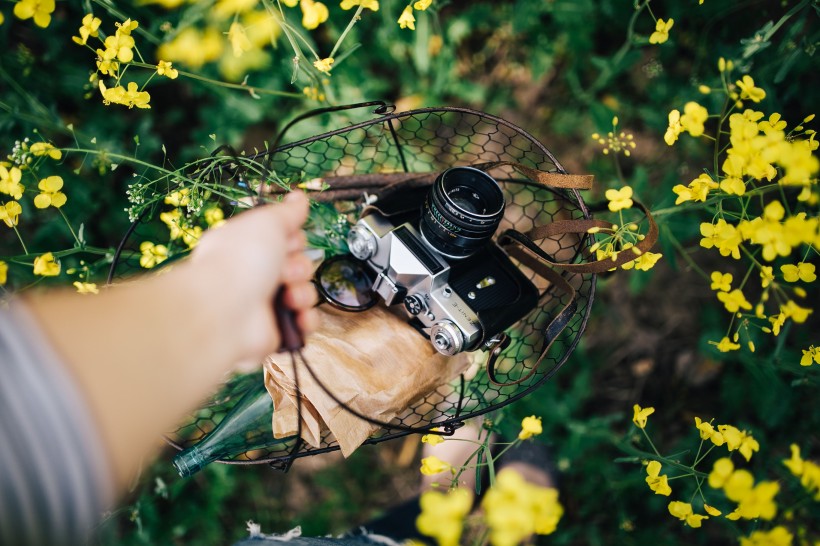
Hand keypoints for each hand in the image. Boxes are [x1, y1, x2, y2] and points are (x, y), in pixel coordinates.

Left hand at [190, 191, 318, 361]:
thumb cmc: (242, 260)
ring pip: (304, 294)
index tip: (289, 242)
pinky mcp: (274, 330)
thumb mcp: (267, 222)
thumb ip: (287, 212)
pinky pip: (303, 324)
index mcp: (248, 246)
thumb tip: (299, 196)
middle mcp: (255, 274)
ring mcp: (264, 304)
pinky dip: (305, 320)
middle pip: (299, 266)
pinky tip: (298, 317)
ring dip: (304, 293)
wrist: (225, 311)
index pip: (286, 240)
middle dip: (300, 267)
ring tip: (289, 297)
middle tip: (285, 272)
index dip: (294, 240)